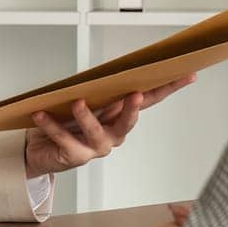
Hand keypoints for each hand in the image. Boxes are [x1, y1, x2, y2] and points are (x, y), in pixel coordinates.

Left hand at [23, 74, 195, 177]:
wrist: (40, 149)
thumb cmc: (65, 120)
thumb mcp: (85, 100)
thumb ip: (99, 89)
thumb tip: (111, 70)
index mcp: (120, 116)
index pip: (149, 99)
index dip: (169, 87)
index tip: (187, 74)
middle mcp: (113, 134)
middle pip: (129, 120)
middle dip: (132, 108)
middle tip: (134, 94)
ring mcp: (96, 147)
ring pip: (97, 133)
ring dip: (88, 117)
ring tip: (77, 103)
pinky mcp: (75, 156)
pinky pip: (64, 139)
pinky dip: (52, 125)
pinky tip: (41, 114)